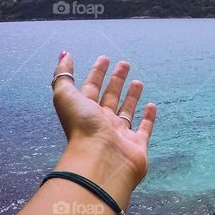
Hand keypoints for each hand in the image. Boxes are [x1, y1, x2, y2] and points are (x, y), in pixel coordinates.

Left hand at [51, 52, 155, 197]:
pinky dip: (148, 117)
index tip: (105, 58)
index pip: (90, 88)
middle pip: (109, 97)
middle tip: (125, 63)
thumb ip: (63, 75)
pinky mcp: (137, 144)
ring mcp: (120, 134)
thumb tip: (64, 54)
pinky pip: (144, 128)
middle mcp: (101, 122)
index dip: (96, 72)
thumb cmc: (83, 127)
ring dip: (131, 96)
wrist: (101, 160)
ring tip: (138, 81)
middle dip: (116, 80)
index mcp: (84, 111)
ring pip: (126, 111)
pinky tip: (151, 106)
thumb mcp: (65, 97)